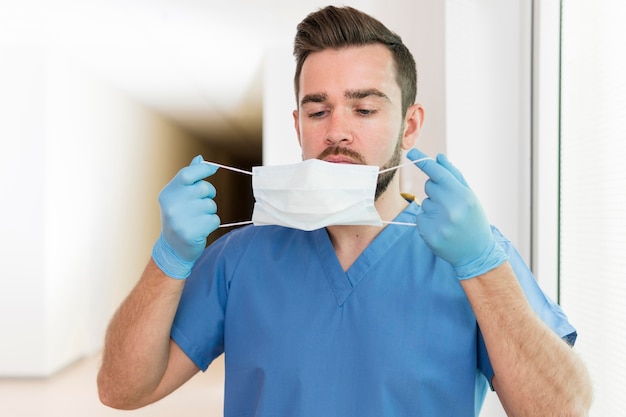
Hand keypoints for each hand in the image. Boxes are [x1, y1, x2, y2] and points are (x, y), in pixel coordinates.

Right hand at [151, 155, 219, 278]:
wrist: (173, 248)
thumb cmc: (179, 217)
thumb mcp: (178, 196)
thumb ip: (189, 178)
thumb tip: (200, 159)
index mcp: (168, 193)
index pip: (188, 174)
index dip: (203, 169)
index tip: (212, 169)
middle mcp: (172, 205)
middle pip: (204, 189)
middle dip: (208, 195)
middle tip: (201, 203)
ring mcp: (180, 219)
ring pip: (211, 205)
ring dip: (210, 211)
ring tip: (198, 218)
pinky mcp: (192, 232)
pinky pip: (214, 219)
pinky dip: (212, 223)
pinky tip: (201, 228)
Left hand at [407, 148, 507, 278]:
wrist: (476, 253)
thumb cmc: (473, 220)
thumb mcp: (470, 196)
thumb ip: (455, 175)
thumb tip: (439, 157)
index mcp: (463, 196)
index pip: (439, 173)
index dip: (424, 161)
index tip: (411, 152)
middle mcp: (451, 208)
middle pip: (429, 186)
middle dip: (436, 191)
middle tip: (450, 205)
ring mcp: (439, 222)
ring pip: (424, 202)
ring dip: (432, 207)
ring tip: (448, 220)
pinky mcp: (428, 233)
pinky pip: (420, 217)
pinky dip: (427, 220)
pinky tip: (441, 228)